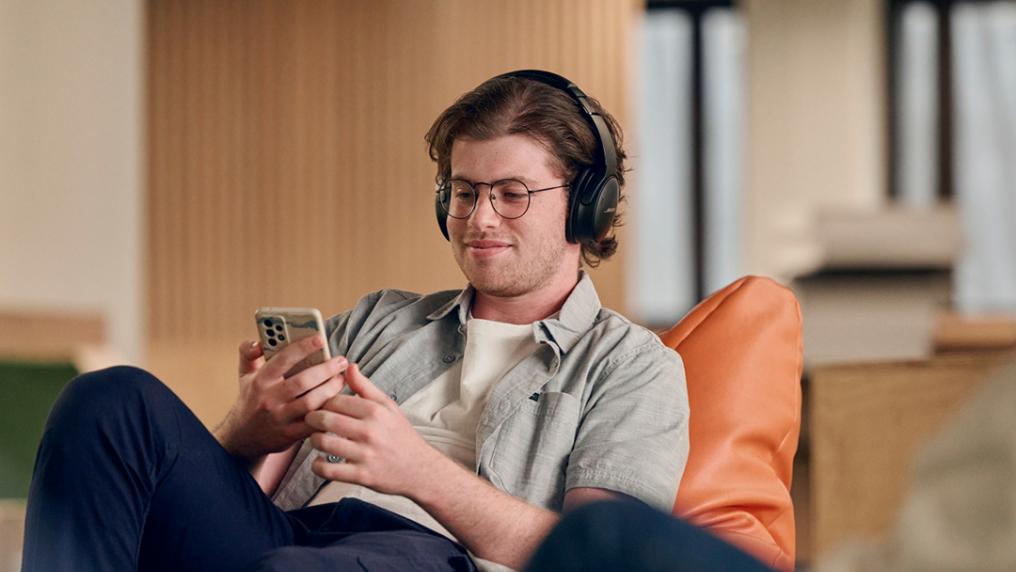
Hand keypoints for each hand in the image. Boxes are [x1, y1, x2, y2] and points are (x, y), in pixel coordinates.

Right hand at [214, 335, 347, 462]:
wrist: (243, 438)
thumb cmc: (251, 400)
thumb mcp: (245, 375)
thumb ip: (249, 353)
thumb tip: (257, 341)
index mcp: (261, 381)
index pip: (283, 359)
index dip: (303, 347)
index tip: (320, 338)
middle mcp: (270, 399)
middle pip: (303, 381)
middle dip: (326, 369)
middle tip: (340, 361)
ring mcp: (280, 418)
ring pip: (311, 402)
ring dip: (330, 389)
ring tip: (341, 379)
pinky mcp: (290, 434)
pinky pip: (314, 422)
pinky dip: (328, 412)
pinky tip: (338, 402)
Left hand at [306, 364, 442, 495]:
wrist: (419, 469)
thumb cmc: (401, 435)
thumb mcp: (388, 406)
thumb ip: (365, 387)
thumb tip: (349, 366)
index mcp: (375, 411)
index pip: (335, 400)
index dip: (322, 401)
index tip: (320, 406)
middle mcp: (369, 431)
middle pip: (325, 419)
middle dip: (312, 419)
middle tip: (311, 420)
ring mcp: (365, 454)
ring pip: (323, 443)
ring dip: (314, 441)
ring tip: (317, 439)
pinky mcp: (361, 475)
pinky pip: (328, 470)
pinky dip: (318, 466)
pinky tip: (320, 461)